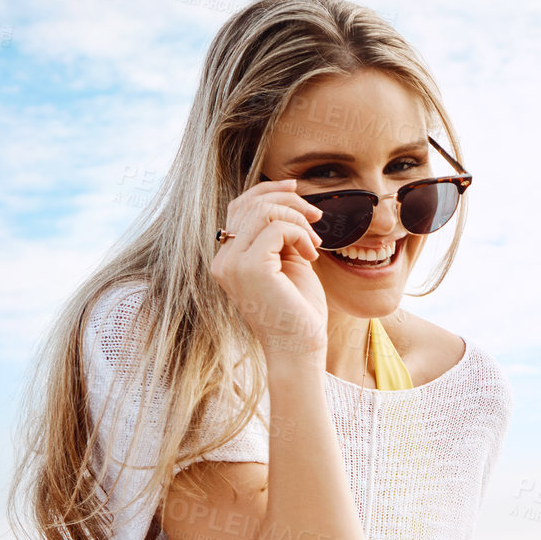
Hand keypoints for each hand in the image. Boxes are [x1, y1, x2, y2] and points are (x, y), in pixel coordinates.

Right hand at [208, 179, 328, 365]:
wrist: (300, 349)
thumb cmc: (299, 312)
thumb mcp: (288, 263)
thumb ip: (280, 236)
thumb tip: (290, 202)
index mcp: (229, 258)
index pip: (240, 207)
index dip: (268, 190)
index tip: (298, 190)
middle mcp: (223, 259)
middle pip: (250, 203)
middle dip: (289, 200)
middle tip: (317, 216)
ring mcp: (232, 264)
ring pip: (263, 210)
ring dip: (297, 219)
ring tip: (314, 243)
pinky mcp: (250, 268)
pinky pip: (276, 227)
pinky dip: (300, 234)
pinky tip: (311, 255)